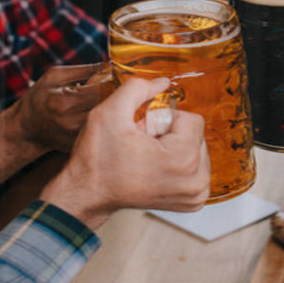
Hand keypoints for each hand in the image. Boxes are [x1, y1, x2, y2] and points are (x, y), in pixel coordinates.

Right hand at [14, 63, 111, 154]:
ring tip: (117, 103)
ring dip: (117, 111)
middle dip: (119, 97)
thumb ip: (85, 70)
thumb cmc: (41, 97)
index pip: (103, 89)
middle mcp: (72, 122)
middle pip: (110, 107)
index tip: (120, 78)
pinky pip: (105, 132)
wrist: (26, 128)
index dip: (116, 82)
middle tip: (122, 90)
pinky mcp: (82, 146)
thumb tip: (113, 65)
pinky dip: (110, 123)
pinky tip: (107, 116)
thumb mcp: (56, 76)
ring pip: (111, 121)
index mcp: (64, 101)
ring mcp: (77, 137)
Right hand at [41, 78, 210, 229]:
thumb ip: (138, 88)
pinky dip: (177, 162)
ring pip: (196, 147)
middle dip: (169, 133)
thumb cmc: (97, 161)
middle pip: (196, 133)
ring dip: (173, 147)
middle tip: (142, 146)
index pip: (191, 119)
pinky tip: (154, 169)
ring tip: (146, 158)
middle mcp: (197, 180)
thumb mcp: (109, 113)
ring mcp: (196, 193)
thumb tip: (164, 82)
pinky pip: (195, 164)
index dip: (162, 120)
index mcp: (184, 159)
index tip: (142, 134)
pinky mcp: (194, 200)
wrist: (87, 195)